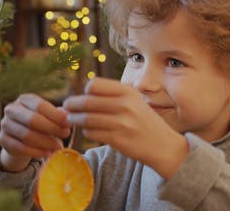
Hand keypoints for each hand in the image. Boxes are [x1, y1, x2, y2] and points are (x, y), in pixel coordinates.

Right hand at [0, 94, 70, 171]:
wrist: (20, 137)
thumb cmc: (39, 123)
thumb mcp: (48, 115)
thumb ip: (58, 115)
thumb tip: (70, 116)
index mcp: (24, 99)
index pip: (39, 105)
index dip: (54, 115)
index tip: (68, 123)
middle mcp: (11, 109)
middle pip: (32, 119)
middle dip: (51, 128)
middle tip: (65, 135)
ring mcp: (5, 124)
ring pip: (26, 134)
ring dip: (45, 142)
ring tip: (58, 146)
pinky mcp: (2, 139)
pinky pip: (20, 147)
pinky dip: (35, 152)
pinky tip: (46, 153)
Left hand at [63, 78, 187, 178]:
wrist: (163, 145)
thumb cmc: (144, 120)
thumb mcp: (134, 100)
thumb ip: (111, 95)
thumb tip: (81, 94)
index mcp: (127, 91)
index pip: (94, 85)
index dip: (85, 91)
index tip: (82, 96)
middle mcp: (124, 105)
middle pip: (87, 101)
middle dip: (72, 105)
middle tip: (66, 108)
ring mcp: (121, 123)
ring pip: (86, 118)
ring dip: (74, 119)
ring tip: (70, 120)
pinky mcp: (117, 139)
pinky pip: (92, 133)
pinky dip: (86, 131)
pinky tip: (87, 130)